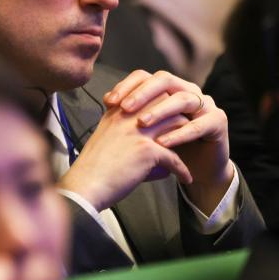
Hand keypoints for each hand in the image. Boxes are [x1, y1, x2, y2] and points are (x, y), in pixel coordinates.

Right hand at [59, 97, 192, 210]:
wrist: (85, 184)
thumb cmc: (93, 166)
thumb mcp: (105, 134)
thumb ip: (123, 126)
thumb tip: (144, 130)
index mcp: (118, 110)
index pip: (152, 95)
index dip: (167, 105)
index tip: (175, 118)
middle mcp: (129, 116)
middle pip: (168, 105)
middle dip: (182, 118)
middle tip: (191, 133)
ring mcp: (139, 131)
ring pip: (178, 125)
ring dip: (188, 140)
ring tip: (192, 152)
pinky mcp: (147, 150)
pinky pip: (175, 158)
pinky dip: (183, 170)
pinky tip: (186, 178)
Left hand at [106, 70, 233, 214]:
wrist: (197, 168)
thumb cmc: (167, 144)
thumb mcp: (146, 128)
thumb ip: (131, 113)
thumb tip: (107, 99)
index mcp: (169, 87)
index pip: (145, 76)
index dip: (126, 85)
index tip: (109, 101)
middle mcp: (188, 90)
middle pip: (165, 79)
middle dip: (143, 93)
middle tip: (125, 108)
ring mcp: (206, 104)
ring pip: (184, 99)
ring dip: (161, 110)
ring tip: (142, 123)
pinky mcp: (218, 122)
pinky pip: (199, 124)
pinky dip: (180, 133)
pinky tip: (162, 142)